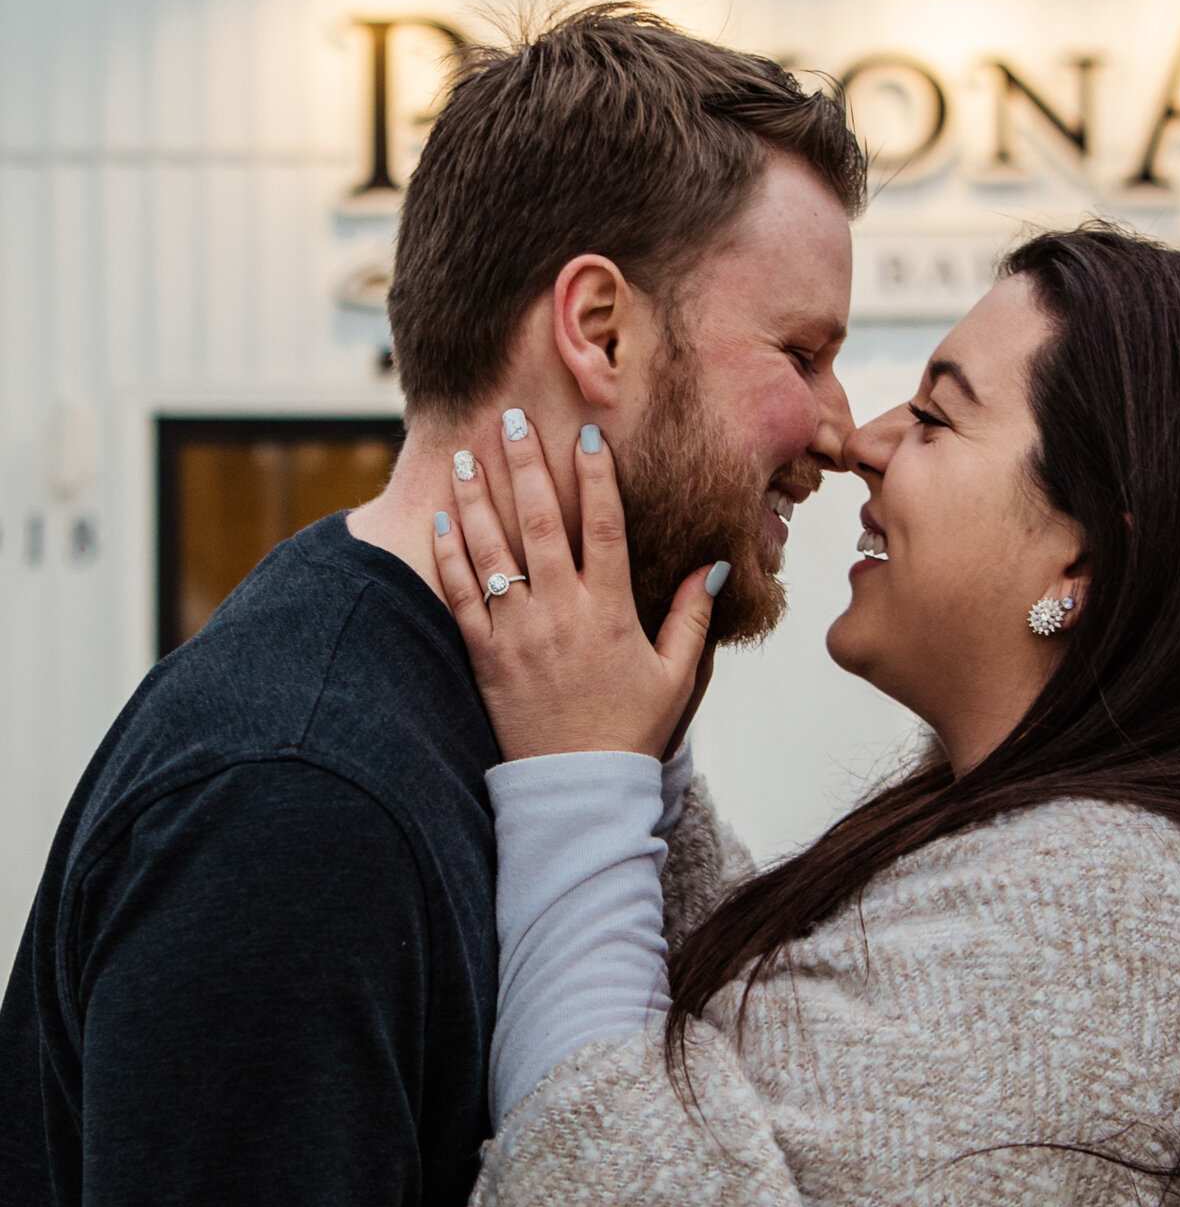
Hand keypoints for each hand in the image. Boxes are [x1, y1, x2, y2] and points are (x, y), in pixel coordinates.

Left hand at [435, 418, 722, 761]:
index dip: (595, 477)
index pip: (603, 527)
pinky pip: (459, 596)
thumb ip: (692, 616)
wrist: (577, 787)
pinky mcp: (484, 656)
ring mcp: (518, 633)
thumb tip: (713, 566)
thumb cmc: (631, 730)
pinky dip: (448, 556)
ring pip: (491, 550)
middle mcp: (561, 613)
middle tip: (509, 419)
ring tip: (462, 455)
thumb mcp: (675, 674)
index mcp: (611, 611)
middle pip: (538, 522)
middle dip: (522, 465)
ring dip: (474, 498)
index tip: (584, 436)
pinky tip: (439, 520)